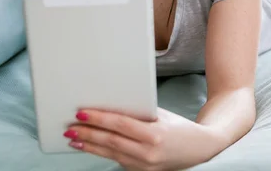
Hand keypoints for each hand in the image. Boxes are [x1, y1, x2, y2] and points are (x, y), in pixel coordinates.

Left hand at [64, 108, 225, 170]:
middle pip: (112, 141)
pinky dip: (103, 152)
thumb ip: (138, 113)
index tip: (83, 113)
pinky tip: (91, 145)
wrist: (200, 149)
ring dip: (90, 145)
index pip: (121, 125)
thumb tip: (110, 106)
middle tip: (70, 127)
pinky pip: (118, 160)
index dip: (100, 119)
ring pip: (111, 154)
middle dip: (88, 133)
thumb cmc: (179, 127)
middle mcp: (149, 152)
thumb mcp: (160, 115)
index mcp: (155, 134)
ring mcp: (145, 165)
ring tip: (74, 137)